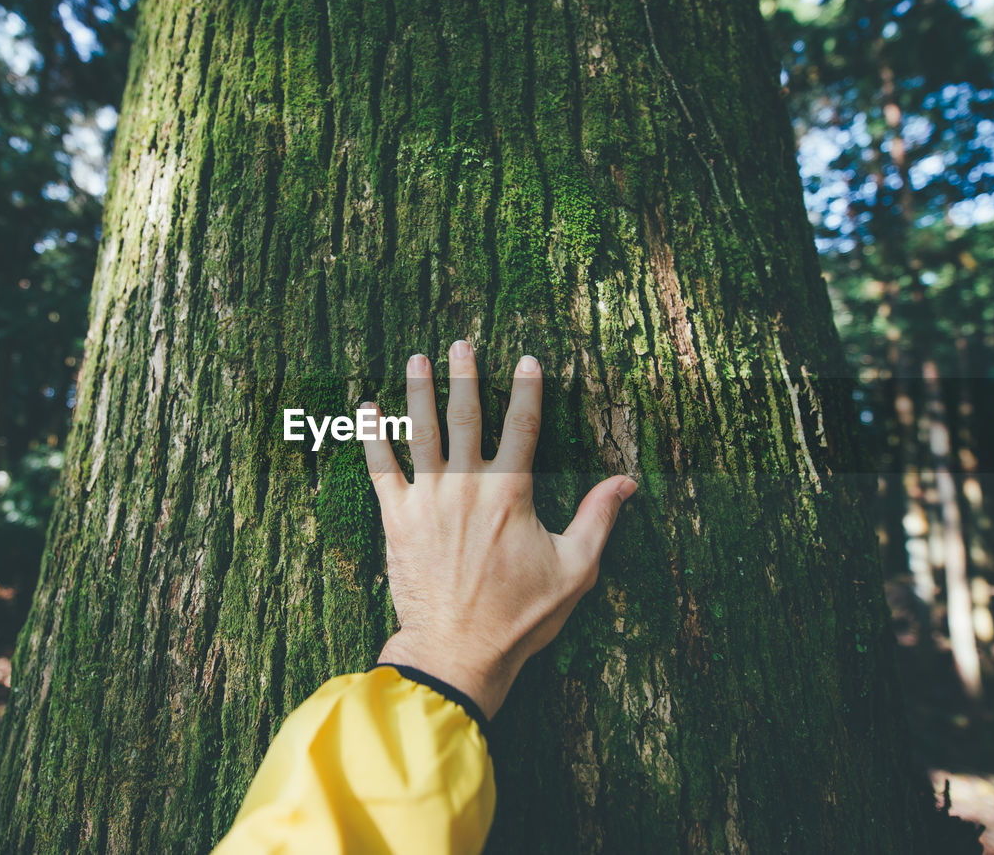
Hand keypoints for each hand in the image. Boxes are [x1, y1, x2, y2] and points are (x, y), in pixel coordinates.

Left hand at [361, 340, 636, 718]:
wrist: (458, 650)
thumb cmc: (519, 617)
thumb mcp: (575, 570)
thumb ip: (598, 519)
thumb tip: (627, 482)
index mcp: (511, 494)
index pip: (523, 426)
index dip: (528, 389)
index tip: (528, 359)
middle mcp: (468, 487)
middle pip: (466, 417)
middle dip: (465, 376)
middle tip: (462, 343)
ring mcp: (428, 501)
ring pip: (421, 432)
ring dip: (418, 392)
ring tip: (416, 358)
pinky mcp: (397, 520)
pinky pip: (380, 469)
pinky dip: (372, 437)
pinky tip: (366, 409)